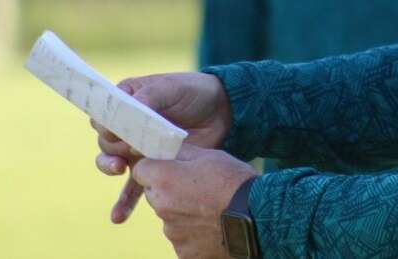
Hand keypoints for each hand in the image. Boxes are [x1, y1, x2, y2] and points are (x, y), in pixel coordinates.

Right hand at [94, 72, 233, 221]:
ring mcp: (137, 147)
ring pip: (112, 161)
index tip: (117, 129)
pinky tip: (118, 217)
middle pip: (106, 139)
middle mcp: (127, 125)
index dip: (107, 123)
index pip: (104, 113)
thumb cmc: (194, 92)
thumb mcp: (173, 87)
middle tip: (132, 146)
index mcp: (127, 99)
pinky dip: (124, 202)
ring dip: (110, 167)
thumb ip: (150, 97)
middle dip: (114, 144)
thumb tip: (128, 111)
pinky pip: (133, 187)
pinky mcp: (152, 166)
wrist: (221, 112)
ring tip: (120, 169)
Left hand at [134, 144, 256, 258]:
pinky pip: (183, 239)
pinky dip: (194, 234)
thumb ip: (182, 153)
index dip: (154, 167)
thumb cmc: (234, 181)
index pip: (141, 170)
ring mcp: (172, 233)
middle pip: (155, 195)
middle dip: (168, 190)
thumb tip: (167, 150)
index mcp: (164, 180)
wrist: (257, 216)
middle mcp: (162, 208)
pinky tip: (214, 226)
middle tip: (196, 188)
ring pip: (169, 218)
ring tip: (211, 209)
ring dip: (182, 213)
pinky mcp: (184, 253)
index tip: (168, 168)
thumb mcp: (210, 155)